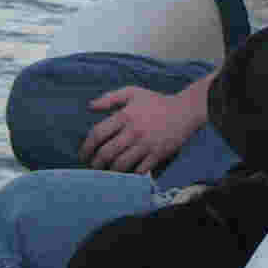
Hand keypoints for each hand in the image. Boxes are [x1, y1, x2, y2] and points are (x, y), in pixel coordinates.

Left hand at [79, 81, 208, 173]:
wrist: (185, 111)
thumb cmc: (156, 102)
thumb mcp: (133, 93)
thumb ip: (110, 98)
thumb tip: (90, 107)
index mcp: (124, 116)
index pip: (97, 134)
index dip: (86, 147)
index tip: (83, 155)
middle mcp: (133, 131)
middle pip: (106, 153)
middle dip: (95, 163)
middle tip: (93, 167)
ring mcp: (146, 144)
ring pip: (120, 165)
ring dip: (110, 171)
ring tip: (106, 172)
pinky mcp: (157, 154)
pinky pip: (139, 170)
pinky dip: (130, 174)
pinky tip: (125, 174)